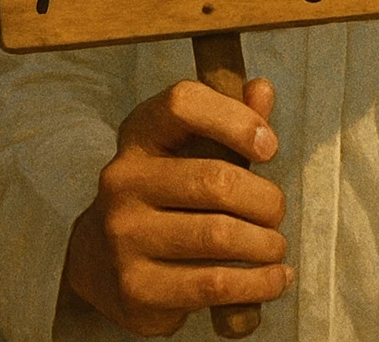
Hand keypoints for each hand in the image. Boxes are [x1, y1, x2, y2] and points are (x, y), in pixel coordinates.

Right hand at [60, 77, 292, 336]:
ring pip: (218, 236)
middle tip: (277, 211)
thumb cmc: (167, 192)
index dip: (235, 119)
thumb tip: (262, 90)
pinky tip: (274, 278)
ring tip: (276, 246)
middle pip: (214, 180)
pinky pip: (213, 285)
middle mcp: (123, 180)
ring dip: (265, 244)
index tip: (270, 146)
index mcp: (140, 134)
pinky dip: (257, 283)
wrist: (100, 260)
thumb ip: (231, 116)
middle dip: (264, 199)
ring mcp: (124, 236)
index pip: (183, 104)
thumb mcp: (192, 147)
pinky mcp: (136, 288)